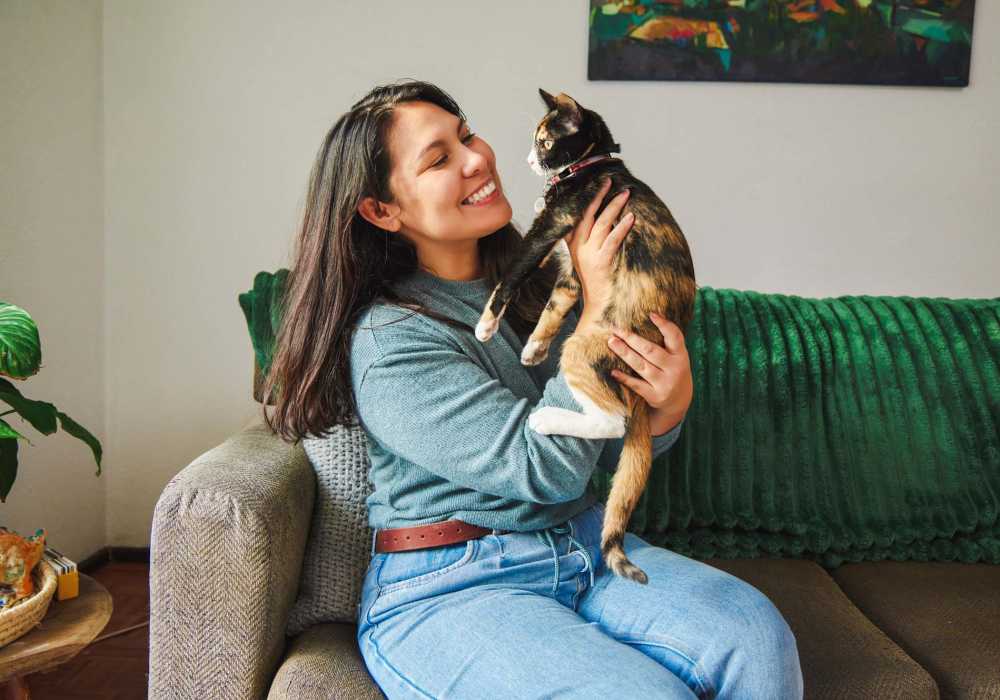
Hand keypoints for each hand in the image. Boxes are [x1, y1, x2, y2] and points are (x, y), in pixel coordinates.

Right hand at [565, 177, 633, 327]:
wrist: (597, 305)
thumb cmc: (596, 280)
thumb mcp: (585, 259)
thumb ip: (588, 240)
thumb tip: (601, 219)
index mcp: (573, 245)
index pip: (578, 216)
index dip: (587, 199)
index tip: (597, 184)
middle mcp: (579, 248)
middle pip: (587, 215)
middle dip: (599, 196)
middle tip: (610, 181)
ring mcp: (589, 255)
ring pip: (601, 224)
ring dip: (614, 207)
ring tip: (625, 194)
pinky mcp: (601, 263)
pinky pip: (612, 241)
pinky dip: (621, 228)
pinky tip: (631, 218)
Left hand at [606, 312, 692, 435]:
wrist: (678, 402)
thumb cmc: (672, 371)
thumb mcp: (676, 357)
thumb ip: (666, 342)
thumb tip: (648, 317)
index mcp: (681, 356)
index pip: (675, 337)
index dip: (664, 325)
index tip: (651, 314)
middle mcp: (675, 369)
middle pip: (650, 350)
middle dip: (631, 338)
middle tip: (615, 328)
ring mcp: (665, 383)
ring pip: (641, 365)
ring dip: (624, 352)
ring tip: (612, 342)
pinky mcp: (655, 396)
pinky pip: (636, 385)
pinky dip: (624, 378)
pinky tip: (613, 371)